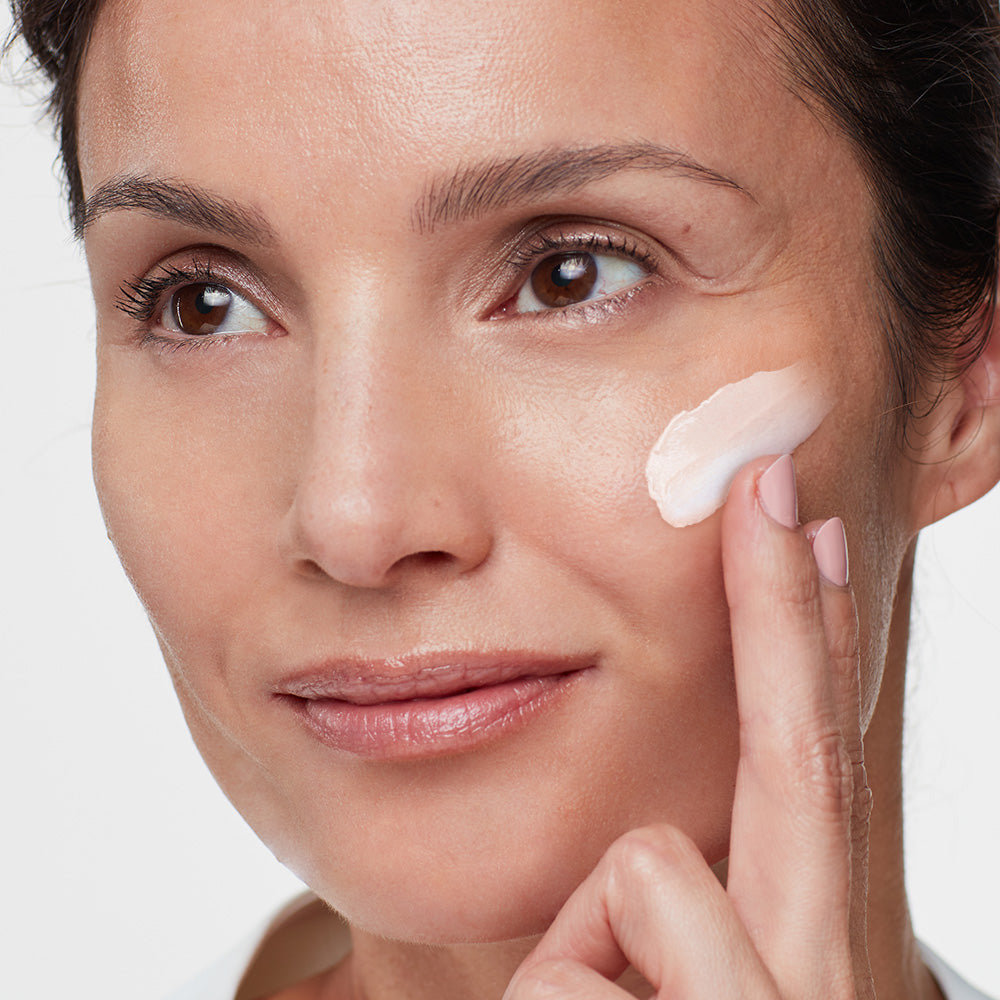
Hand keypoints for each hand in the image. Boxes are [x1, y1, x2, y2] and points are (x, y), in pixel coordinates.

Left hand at [504, 454, 873, 999]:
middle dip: (787, 609)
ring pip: (654, 863)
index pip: (812, 769)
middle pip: (808, 760)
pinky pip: (571, 977)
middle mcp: (817, 975)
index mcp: (794, 948)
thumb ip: (653, 920)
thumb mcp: (655, 994)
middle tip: (772, 479)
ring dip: (584, 946)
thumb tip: (640, 861)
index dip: (811, 640)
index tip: (799, 525)